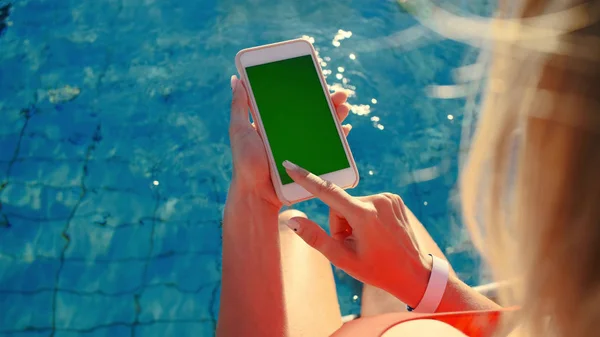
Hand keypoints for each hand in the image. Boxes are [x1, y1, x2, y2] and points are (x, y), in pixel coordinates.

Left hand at [228, 75, 352, 207]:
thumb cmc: (245, 162)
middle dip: (329, 101)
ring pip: (324, 127)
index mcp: (274, 122)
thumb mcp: (239, 130)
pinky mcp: (310, 162)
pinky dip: (339, 137)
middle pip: (313, 112)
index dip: (308, 90)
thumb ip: (239, 106)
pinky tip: (345, 128)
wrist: (256, 193)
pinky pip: (328, 147)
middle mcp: (290, 132)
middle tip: (340, 94)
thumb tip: (236, 79)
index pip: (294, 101)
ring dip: (337, 115)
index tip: (319, 80)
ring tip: (345, 108)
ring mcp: (301, 147)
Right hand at [281, 161, 430, 307]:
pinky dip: (366, 216)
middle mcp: (377, 201)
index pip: (327, 192)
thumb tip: (293, 220)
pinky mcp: (394, 198)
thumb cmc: (376, 270)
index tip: (290, 166)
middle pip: (340, 205)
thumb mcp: (342, 259)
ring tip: (367, 240)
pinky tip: (377, 232)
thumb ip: (315, 238)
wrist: (414, 273)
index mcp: (363, 215)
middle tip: (353, 244)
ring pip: (353, 204)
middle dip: (340, 223)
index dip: (306, 179)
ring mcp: (388, 198)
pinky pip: (368, 203)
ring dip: (353, 220)